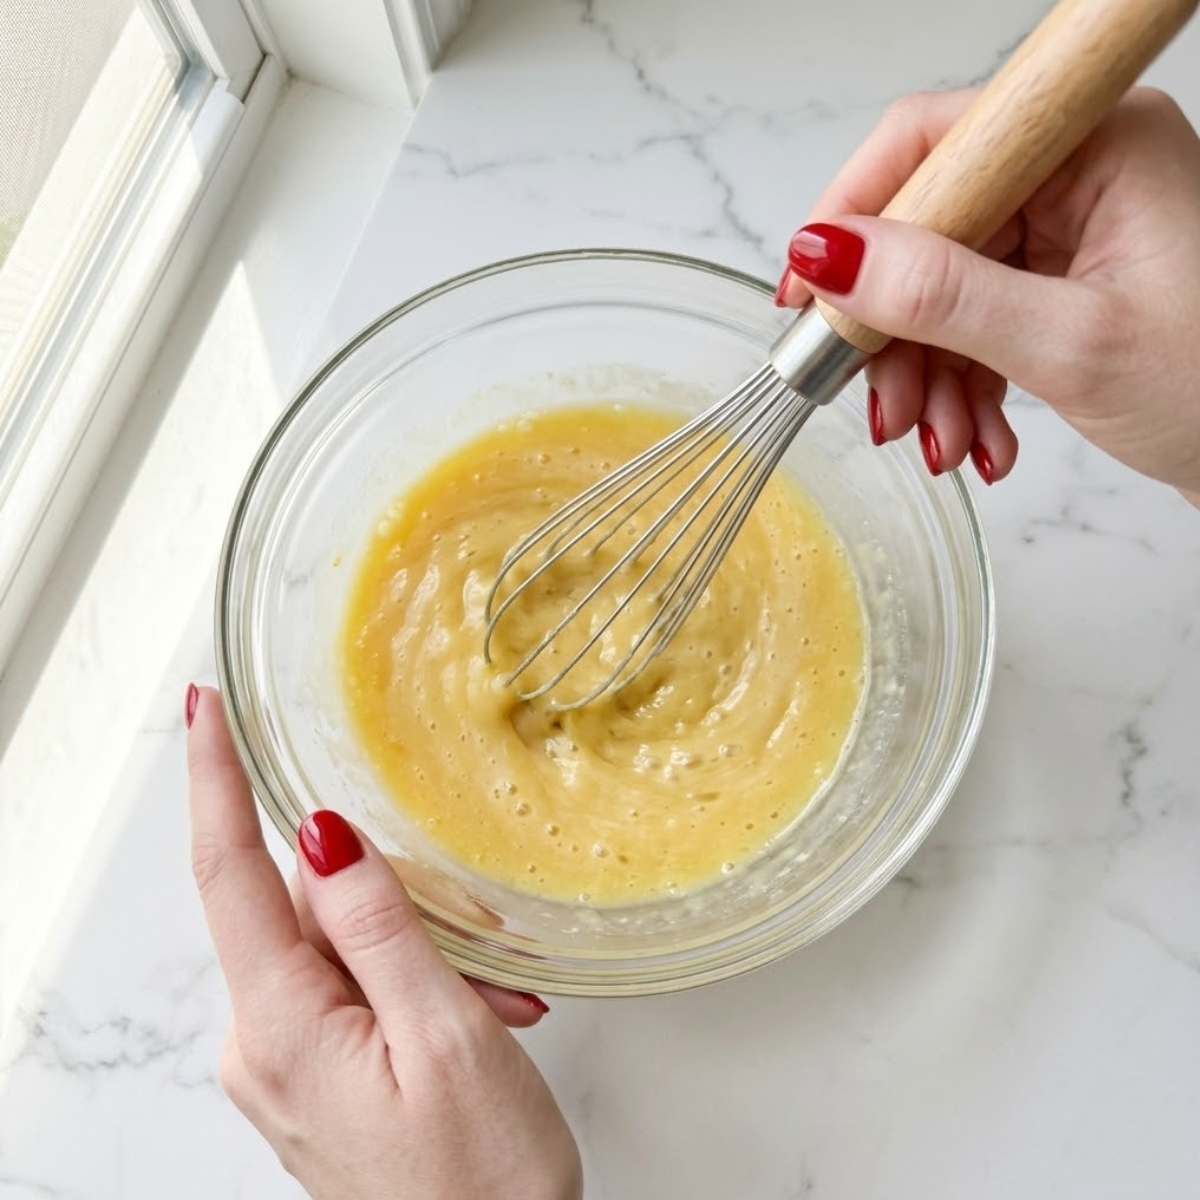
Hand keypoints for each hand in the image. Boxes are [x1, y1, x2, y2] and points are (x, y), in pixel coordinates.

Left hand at [187, 686, 581, 1199]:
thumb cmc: (479, 1183)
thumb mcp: (443, 1034)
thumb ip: (377, 925)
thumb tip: (322, 835)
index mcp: (283, 1026)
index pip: (230, 873)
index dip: (216, 780)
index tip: (203, 708)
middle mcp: (265, 1044)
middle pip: (309, 908)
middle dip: (398, 901)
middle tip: (481, 947)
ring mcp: (288, 1063)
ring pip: (343, 947)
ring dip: (421, 952)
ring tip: (493, 1005)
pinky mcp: (317, 1074)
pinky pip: (353, 989)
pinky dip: (413, 985)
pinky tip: (471, 1018)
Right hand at [777, 86, 1199, 502]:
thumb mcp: (1069, 344)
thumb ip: (942, 296)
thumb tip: (829, 256)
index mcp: (1094, 143)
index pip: (929, 143)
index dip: (851, 216)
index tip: (807, 297)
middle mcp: (1075, 172)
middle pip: (925, 229)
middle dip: (896, 332)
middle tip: (883, 404)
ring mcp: (1066, 230)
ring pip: (939, 287)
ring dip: (924, 375)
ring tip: (943, 443)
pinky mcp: (1057, 283)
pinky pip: (971, 322)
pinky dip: (959, 385)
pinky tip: (976, 437)